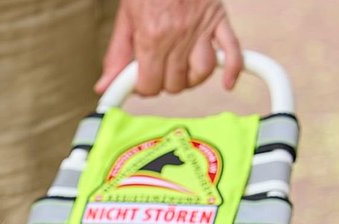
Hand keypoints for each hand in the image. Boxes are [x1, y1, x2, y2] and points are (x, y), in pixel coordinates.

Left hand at [95, 0, 241, 96]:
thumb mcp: (125, 19)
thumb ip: (116, 55)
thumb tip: (105, 86)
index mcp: (152, 37)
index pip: (149, 85)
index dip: (142, 88)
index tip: (139, 81)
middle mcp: (178, 36)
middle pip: (175, 83)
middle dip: (163, 84)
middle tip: (156, 73)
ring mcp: (202, 29)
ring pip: (202, 73)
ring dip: (190, 80)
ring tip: (179, 73)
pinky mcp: (219, 20)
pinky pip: (233, 50)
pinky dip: (233, 69)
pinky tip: (227, 82)